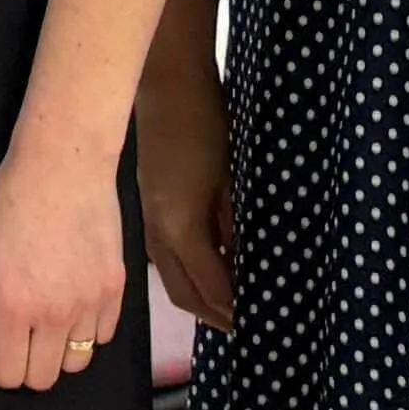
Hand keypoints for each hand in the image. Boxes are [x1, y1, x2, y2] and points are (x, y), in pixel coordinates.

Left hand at [0, 125, 132, 394]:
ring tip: (47, 323)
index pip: (8, 375)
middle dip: (25, 367)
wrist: (63, 167)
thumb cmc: (8, 205)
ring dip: (58, 351)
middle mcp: (53, 314)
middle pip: (44, 379)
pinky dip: (86, 331)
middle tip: (18, 340)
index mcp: (12, 306)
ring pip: (77, 362)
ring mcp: (89, 303)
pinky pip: (103, 336)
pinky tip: (72, 304)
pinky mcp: (115, 290)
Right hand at [133, 0, 233, 333]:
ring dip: (201, 297)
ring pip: (173, 277)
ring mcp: (151, 220)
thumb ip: (235, 227)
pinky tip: (211, 269)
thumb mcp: (231, 177)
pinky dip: (191, 273)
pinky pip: (169, 256)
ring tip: (230, 307)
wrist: (167, 82)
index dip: (232, 311)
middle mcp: (159, 233)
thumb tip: (246, 268)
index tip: (257, 326)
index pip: (207, 288)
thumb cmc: (206, 124)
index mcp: (179, 228)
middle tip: (245, 327)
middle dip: (214, 315)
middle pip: (184, 293)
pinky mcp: (151, 208)